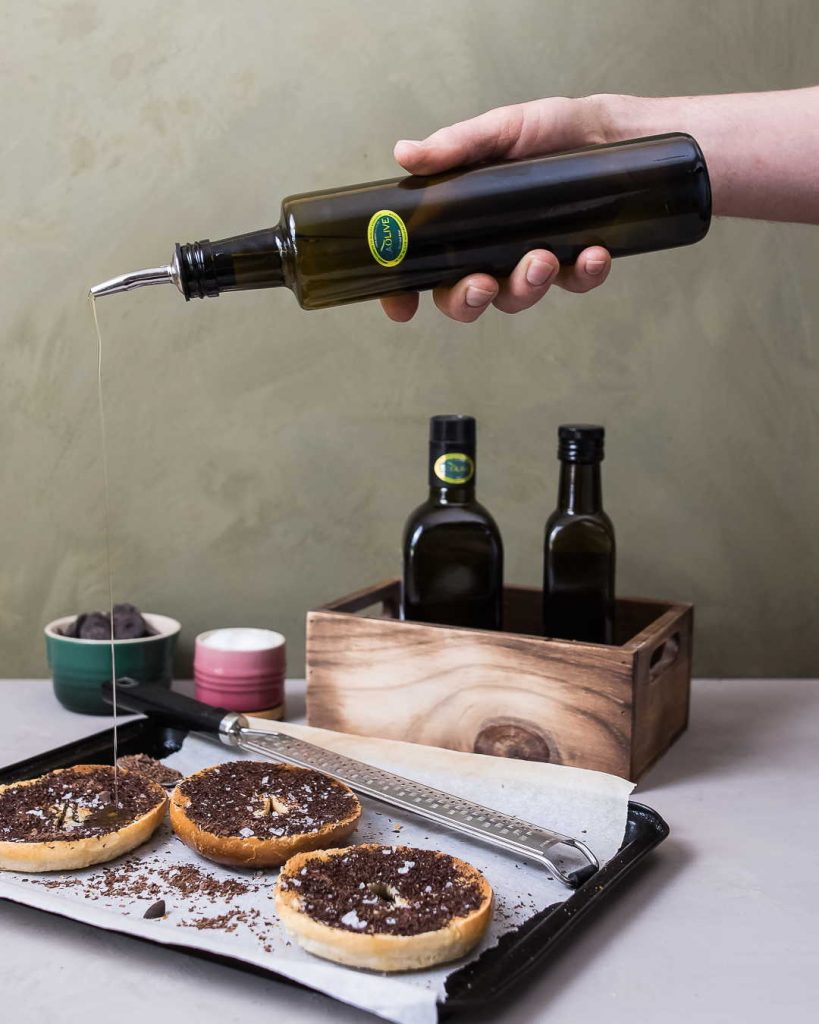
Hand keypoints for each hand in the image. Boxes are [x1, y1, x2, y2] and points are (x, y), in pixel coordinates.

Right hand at [381, 97, 613, 322]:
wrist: (612, 129)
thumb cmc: (548, 131)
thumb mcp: (500, 130)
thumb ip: (455, 146)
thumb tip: (404, 154)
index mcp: (461, 224)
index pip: (422, 267)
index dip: (404, 293)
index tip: (402, 306)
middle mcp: (490, 251)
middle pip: (462, 299)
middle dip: (466, 300)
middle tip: (483, 284)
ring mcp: (531, 262)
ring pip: (515, 298)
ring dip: (525, 286)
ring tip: (543, 258)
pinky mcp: (574, 264)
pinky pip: (574, 284)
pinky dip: (583, 274)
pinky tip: (592, 253)